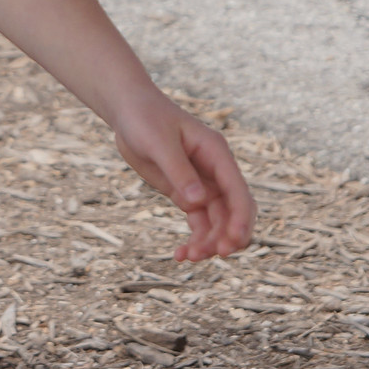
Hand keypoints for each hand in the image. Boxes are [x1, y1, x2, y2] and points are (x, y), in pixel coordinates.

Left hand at [109, 88, 255, 261]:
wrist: (128, 112)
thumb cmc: (144, 119)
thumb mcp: (158, 142)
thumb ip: (178, 171)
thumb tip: (198, 202)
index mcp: (216, 153)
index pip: (237, 190)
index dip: (240, 217)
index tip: (233, 242)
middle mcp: (215, 171)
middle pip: (234, 210)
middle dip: (228, 235)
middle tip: (211, 255)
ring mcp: (202, 184)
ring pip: (216, 221)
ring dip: (208, 242)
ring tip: (187, 257)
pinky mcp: (186, 193)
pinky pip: (198, 222)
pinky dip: (194, 239)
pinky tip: (180, 254)